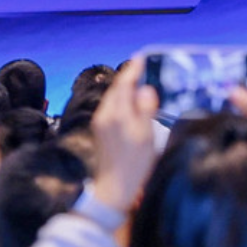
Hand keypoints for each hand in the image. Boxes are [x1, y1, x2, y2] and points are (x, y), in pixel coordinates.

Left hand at [88, 62, 159, 220]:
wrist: (114, 188)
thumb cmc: (133, 164)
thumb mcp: (145, 136)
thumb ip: (145, 110)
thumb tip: (145, 89)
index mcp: (115, 114)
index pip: (123, 85)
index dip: (133, 70)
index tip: (141, 58)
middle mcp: (104, 116)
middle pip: (116, 90)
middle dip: (129, 78)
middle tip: (142, 67)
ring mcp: (101, 124)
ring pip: (113, 99)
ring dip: (125, 89)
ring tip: (139, 81)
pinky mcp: (101, 132)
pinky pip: (112, 108)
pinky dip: (122, 101)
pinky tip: (130, 104)